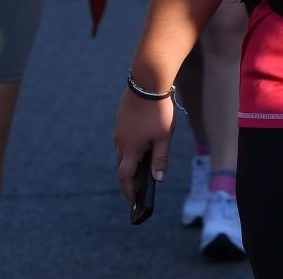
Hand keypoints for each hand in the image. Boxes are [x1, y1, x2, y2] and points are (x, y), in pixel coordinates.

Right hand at [113, 87, 175, 202]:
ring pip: (122, 151)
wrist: (147, 81)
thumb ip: (160, 159)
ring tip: (142, 167)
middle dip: (129, 178)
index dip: (129, 191)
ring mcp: (119, 129)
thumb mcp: (163, 138)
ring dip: (129, 161)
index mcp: (131, 149)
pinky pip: (123, 139)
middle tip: (139, 188)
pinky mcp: (121, 119)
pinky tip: (141, 144)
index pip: (125, 177)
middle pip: (122, 165)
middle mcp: (121, 141)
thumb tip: (157, 179)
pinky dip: (130, 147)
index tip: (133, 202)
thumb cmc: (158, 111)